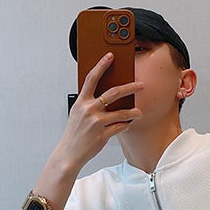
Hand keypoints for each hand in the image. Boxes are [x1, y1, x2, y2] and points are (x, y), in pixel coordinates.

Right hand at [58, 51, 144, 170]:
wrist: (69, 153)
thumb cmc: (74, 133)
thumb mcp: (77, 113)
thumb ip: (89, 102)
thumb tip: (105, 94)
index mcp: (81, 102)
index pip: (92, 78)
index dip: (101, 65)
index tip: (110, 56)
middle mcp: (89, 110)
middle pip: (114, 93)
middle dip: (130, 87)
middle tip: (140, 85)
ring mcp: (97, 123)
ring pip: (122, 113)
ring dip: (133, 112)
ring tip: (138, 112)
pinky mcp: (103, 135)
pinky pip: (120, 127)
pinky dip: (125, 125)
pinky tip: (126, 125)